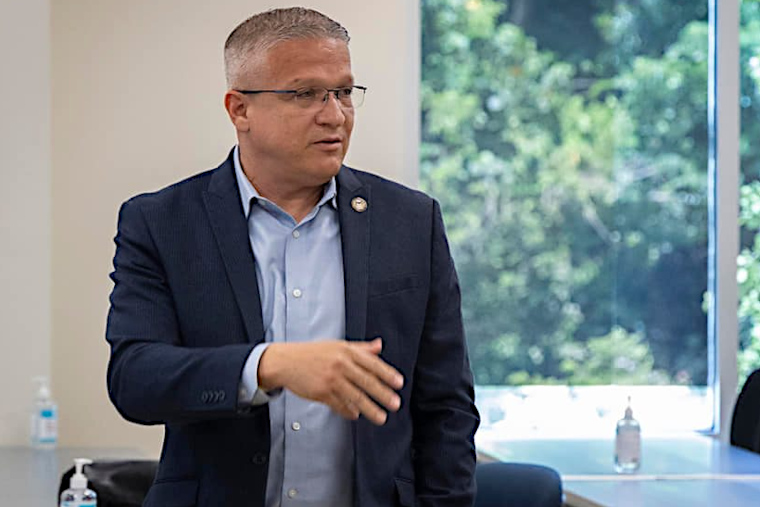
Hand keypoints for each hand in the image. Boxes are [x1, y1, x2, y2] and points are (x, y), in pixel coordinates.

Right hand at [257, 338, 403, 424]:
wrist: (286, 361)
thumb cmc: (313, 353)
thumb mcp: (337, 345)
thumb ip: (360, 348)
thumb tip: (379, 346)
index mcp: (346, 351)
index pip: (372, 363)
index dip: (387, 374)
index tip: (399, 384)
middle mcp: (340, 364)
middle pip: (366, 381)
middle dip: (383, 394)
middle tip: (395, 404)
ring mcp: (330, 379)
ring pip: (355, 396)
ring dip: (370, 408)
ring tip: (381, 417)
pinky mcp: (321, 392)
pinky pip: (339, 404)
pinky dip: (349, 411)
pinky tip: (356, 415)